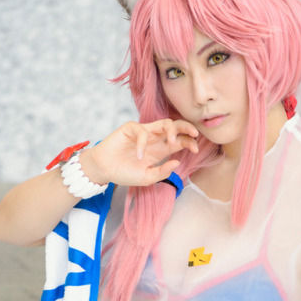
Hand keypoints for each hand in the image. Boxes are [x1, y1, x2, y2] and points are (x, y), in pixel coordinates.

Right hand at [81, 119, 198, 187]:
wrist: (104, 170)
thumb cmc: (124, 173)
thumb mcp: (147, 178)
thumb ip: (162, 172)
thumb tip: (177, 162)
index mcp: (160, 150)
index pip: (179, 141)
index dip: (189, 142)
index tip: (196, 149)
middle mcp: (155, 139)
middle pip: (175, 127)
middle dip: (186, 128)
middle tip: (194, 134)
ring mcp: (144, 132)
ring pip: (163, 123)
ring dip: (172, 130)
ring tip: (172, 141)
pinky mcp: (130, 129)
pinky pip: (142, 131)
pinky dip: (143, 143)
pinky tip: (139, 155)